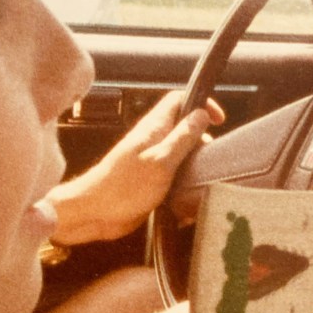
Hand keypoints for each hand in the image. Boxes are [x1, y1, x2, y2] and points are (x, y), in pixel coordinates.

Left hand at [50, 91, 223, 244]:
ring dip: (194, 159)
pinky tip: (189, 192)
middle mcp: (152, 139)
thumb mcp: (161, 161)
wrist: (95, 214)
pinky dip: (184, 177)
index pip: (179, 99)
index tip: (217, 119)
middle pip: (183, 125)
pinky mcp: (150, 178)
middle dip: (201, 136)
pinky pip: (174, 170)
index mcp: (153, 127)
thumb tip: (201, 114)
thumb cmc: (124, 188)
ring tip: (202, 174)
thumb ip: (182, 137)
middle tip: (210, 154)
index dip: (200, 102)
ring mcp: (150, 158)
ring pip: (180, 149)